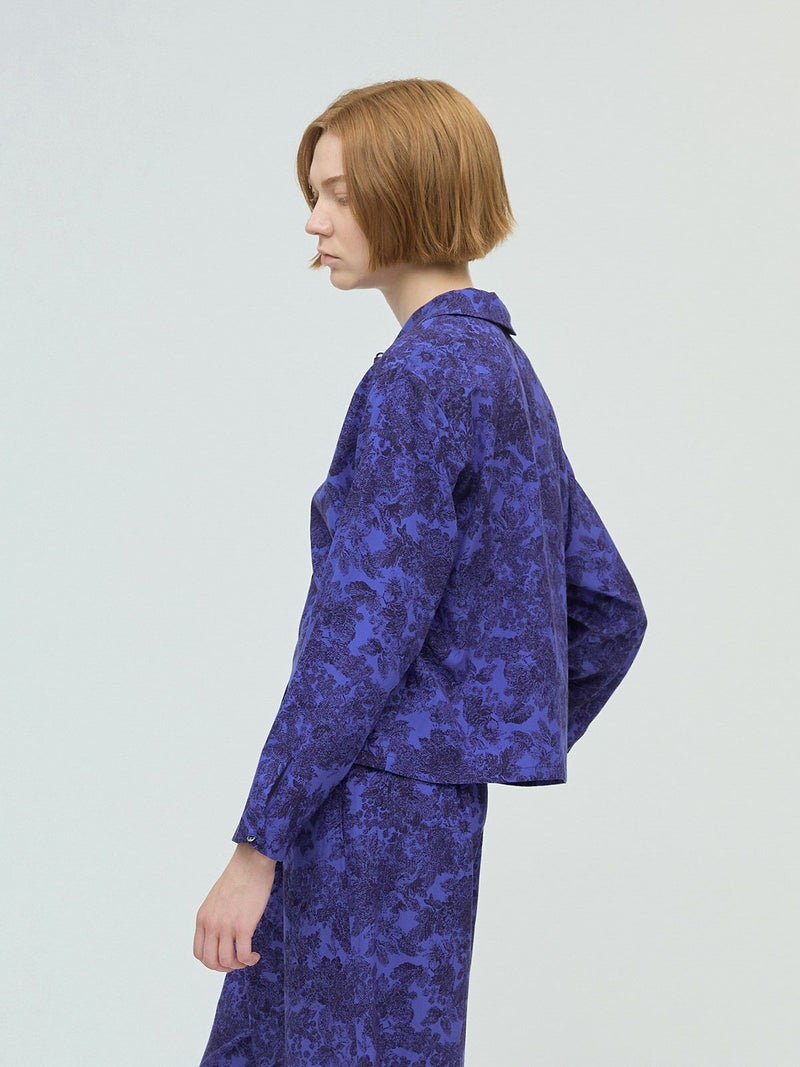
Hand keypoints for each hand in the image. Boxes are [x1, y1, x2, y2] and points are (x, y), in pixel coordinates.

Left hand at [194, 843, 276, 971]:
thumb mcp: (216, 899)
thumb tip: (221, 934)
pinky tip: (255, 955)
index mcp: (203, 918)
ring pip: (226, 961)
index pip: (199, 953)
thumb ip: (214, 916)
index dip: (211, 962)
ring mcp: (226, 926)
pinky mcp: (243, 926)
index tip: (225, 959)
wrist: (251, 863)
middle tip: (237, 962)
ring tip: (249, 958)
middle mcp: (211, 924)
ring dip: (238, 965)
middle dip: (224, 968)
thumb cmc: (238, 876)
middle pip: (210, 961)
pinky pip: (243, 955)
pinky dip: (249, 960)